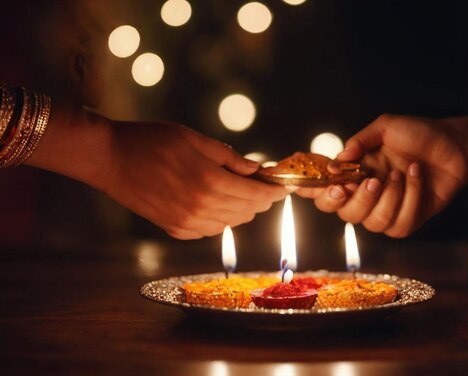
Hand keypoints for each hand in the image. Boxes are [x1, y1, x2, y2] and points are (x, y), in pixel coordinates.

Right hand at [104, 120, 286, 238]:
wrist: (109, 159)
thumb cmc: (151, 141)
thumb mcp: (194, 140)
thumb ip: (229, 157)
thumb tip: (256, 169)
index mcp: (209, 182)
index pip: (255, 195)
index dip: (273, 192)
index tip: (282, 187)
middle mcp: (201, 208)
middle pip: (246, 211)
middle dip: (259, 199)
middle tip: (262, 185)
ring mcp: (187, 223)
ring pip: (230, 223)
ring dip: (241, 209)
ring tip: (240, 191)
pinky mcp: (174, 229)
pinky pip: (210, 230)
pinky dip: (221, 219)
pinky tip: (217, 203)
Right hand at [298, 114, 467, 236]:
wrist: (455, 146)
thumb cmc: (418, 134)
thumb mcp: (387, 127)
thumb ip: (360, 141)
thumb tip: (339, 159)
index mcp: (352, 172)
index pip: (320, 188)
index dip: (310, 189)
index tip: (315, 182)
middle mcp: (364, 194)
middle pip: (343, 212)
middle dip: (355, 199)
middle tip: (370, 181)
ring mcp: (385, 210)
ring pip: (371, 223)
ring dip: (388, 198)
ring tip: (401, 173)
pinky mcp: (406, 221)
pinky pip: (398, 224)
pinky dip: (409, 198)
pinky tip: (416, 176)